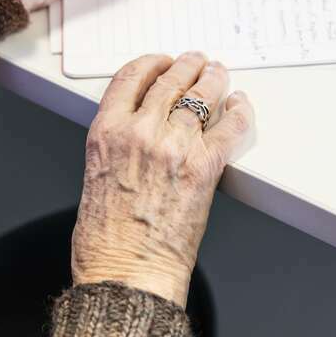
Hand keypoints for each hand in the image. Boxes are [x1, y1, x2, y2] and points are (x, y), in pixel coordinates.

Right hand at [72, 51, 253, 306]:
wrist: (126, 275)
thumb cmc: (105, 242)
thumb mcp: (95, 178)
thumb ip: (115, 149)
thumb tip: (135, 137)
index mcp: (106, 132)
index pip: (131, 77)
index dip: (151, 63)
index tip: (161, 62)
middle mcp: (140, 131)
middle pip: (171, 80)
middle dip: (188, 67)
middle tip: (198, 63)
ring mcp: (175, 146)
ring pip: (201, 95)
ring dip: (214, 80)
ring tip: (219, 75)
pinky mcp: (205, 166)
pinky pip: (230, 126)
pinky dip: (239, 111)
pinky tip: (240, 104)